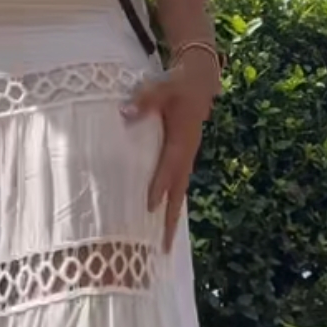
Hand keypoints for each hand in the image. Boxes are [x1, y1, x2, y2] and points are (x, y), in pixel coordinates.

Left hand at [120, 53, 220, 251]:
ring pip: (180, 189)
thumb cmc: (179, 83)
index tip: (149, 207)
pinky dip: (172, 200)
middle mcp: (187, 152)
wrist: (201, 79)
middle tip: (164, 247)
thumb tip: (125, 113)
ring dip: (173, 214)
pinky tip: (163, 215)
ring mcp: (187, 155)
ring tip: (164, 242)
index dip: (160, 186)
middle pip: (179, 190)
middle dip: (171, 219)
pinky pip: (178, 182)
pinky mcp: (183, 154)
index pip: (169, 166)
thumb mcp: (161, 86)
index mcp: (182, 139)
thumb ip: (144, 100)